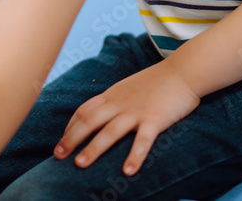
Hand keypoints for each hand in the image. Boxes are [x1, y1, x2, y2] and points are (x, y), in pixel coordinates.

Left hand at [53, 60, 200, 175]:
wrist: (183, 71)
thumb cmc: (156, 81)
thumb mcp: (128, 87)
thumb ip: (113, 100)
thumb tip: (99, 114)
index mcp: (112, 95)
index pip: (83, 110)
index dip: (70, 126)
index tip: (61, 141)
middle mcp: (120, 103)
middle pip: (90, 121)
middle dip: (72, 139)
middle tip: (58, 155)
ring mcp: (137, 111)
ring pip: (110, 132)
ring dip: (94, 148)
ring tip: (80, 164)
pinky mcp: (155, 119)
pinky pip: (143, 140)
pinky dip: (135, 156)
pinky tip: (128, 171)